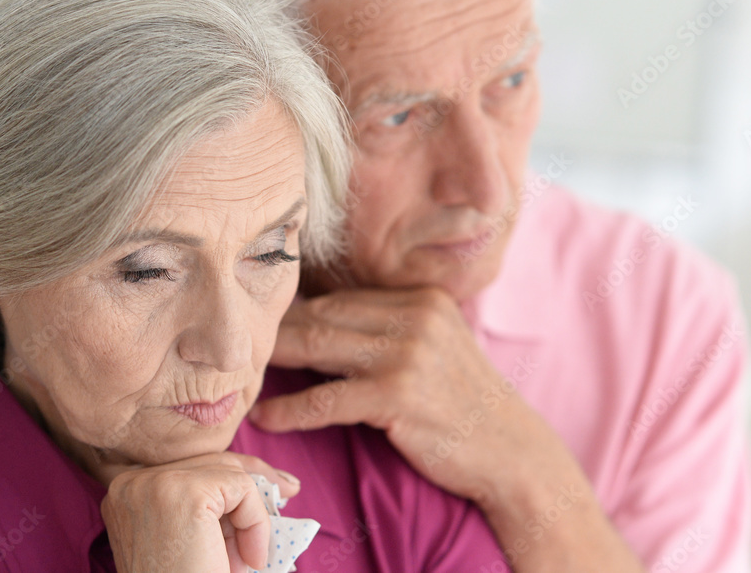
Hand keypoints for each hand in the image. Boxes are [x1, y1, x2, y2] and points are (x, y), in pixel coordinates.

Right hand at [99, 451, 299, 572]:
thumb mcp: (193, 541)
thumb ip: (214, 508)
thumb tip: (272, 480)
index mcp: (127, 494)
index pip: (192, 467)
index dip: (235, 475)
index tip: (274, 484)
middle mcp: (131, 483)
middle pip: (211, 462)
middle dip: (255, 481)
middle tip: (290, 490)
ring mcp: (154, 484)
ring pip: (230, 474)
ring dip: (252, 518)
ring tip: (248, 560)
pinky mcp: (184, 493)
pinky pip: (242, 489)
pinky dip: (256, 523)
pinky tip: (248, 561)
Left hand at [248, 287, 547, 502]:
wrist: (509, 450)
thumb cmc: (465, 403)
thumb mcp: (438, 347)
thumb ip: (392, 328)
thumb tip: (323, 322)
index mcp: (422, 300)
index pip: (344, 300)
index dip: (299, 312)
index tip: (265, 324)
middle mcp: (416, 318)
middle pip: (327, 317)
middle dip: (280, 332)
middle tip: (243, 345)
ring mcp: (408, 355)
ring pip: (320, 349)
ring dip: (275, 363)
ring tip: (241, 374)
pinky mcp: (397, 395)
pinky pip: (326, 400)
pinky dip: (291, 410)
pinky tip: (266, 418)